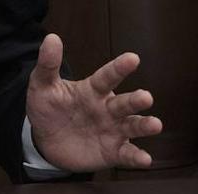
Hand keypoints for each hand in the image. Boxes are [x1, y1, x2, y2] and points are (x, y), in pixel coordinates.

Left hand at [26, 33, 162, 171]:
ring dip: (144, 125)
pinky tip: (145, 159)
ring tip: (155, 124)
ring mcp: (112, 130)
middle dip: (136, 100)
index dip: (119, 68)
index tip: (133, 58)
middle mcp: (107, 108)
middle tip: (146, 97)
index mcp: (92, 90)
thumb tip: (51, 37)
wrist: (44, 140)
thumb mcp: (42, 85)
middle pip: (124, 103)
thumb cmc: (48, 108)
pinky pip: (126, 154)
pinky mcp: (112, 152)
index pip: (107, 76)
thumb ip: (48, 64)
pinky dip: (136, 157)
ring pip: (132, 126)